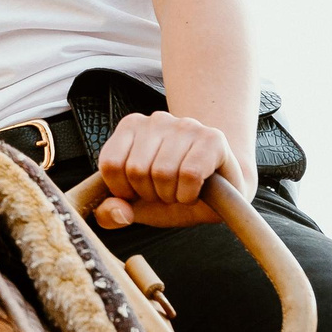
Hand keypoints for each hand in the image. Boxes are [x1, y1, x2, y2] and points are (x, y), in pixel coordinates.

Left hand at [93, 111, 245, 228]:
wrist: (221, 193)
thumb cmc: (173, 193)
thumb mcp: (136, 206)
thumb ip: (111, 212)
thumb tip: (118, 212)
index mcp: (131, 126)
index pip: (110, 164)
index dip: (124, 191)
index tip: (140, 191)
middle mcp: (157, 119)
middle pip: (136, 169)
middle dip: (150, 195)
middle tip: (166, 192)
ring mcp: (186, 125)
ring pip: (163, 172)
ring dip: (171, 196)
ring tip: (181, 190)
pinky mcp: (212, 138)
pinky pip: (190, 174)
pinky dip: (189, 194)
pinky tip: (195, 191)